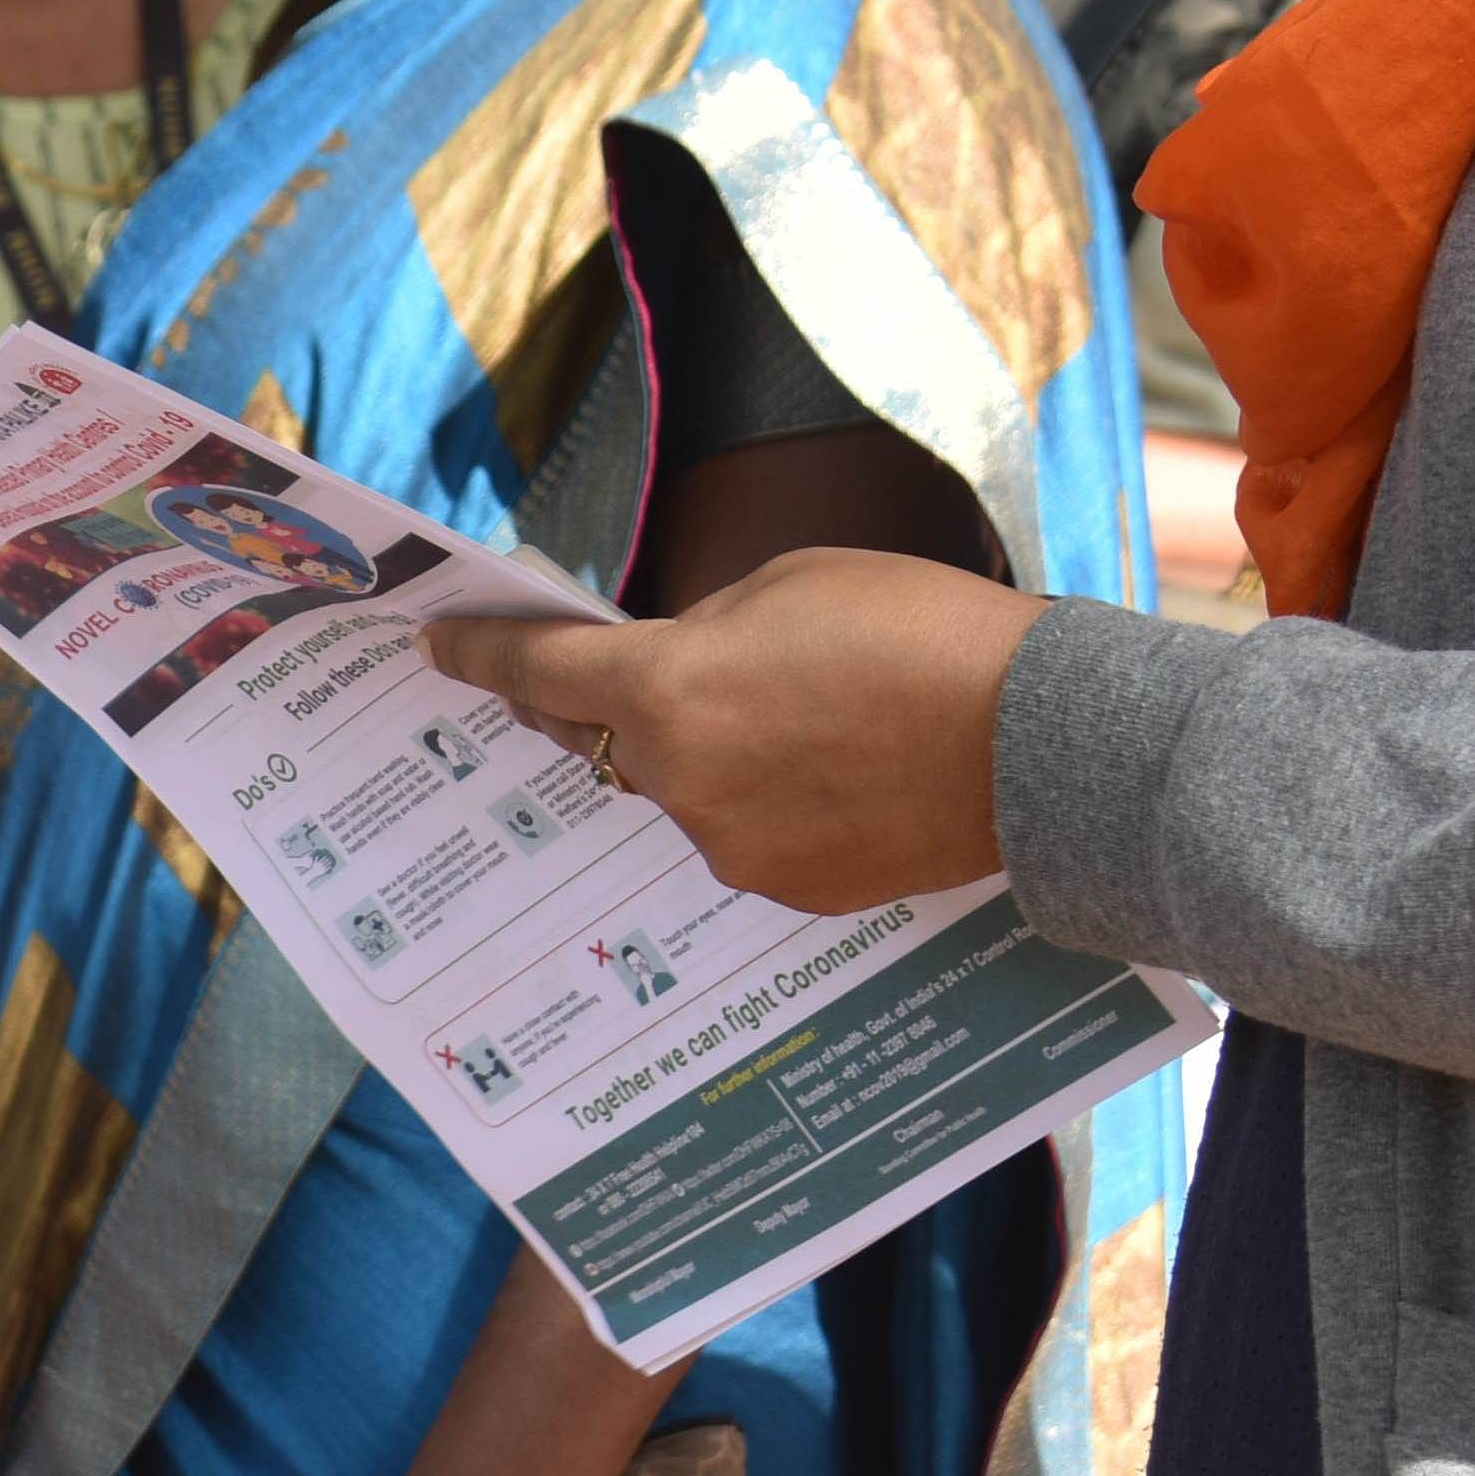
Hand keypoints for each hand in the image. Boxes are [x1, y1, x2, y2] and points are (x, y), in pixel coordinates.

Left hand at [421, 552, 1044, 912]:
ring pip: (684, 790)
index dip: (482, 655)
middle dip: (605, 704)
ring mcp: (734, 848)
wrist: (1036, 741)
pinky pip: (745, 835)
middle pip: (608, 739)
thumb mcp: (788, 586)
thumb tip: (679, 664)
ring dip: (707, 754)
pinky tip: (831, 770)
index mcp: (666, 691)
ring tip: (796, 716)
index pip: (541, 671)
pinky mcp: (792, 890)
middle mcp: (682, 784)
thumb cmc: (919, 632)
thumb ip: (704, 628)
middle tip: (615, 677)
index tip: (439, 648)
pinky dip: (764, 802)